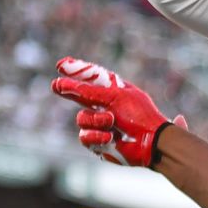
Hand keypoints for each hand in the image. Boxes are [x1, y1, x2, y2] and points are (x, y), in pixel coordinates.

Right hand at [50, 56, 182, 168]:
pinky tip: (109, 138)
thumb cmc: (139, 116)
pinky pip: (84, 137)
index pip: (92, 78)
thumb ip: (88, 92)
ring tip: (112, 122)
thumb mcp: (115, 97)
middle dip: (68, 91)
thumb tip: (62, 84)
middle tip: (55, 85)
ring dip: (95, 120)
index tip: (61, 64)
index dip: (76, 71)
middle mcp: (106, 106)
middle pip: (79, 96)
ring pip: (81, 119)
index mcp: (114, 91)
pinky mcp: (98, 143)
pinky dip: (96, 137)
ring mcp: (101, 125)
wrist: (151, 142)